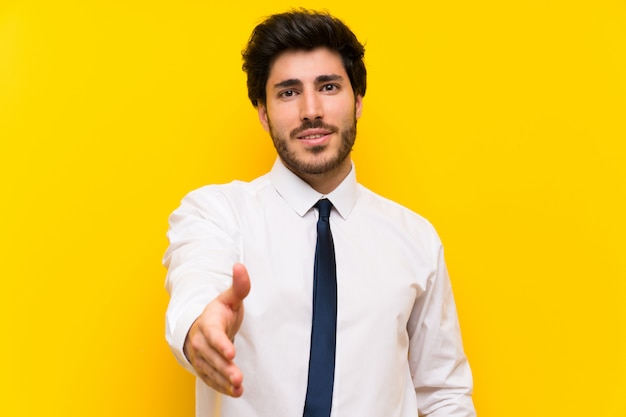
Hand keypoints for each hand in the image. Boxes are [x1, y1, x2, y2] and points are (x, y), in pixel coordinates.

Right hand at [183, 263, 250, 396]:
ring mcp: (201, 356)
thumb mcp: (230, 298)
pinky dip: (222, 387)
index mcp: (208, 323)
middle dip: (224, 368)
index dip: (221, 344)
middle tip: (237, 377)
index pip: (213, 334)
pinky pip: (212, 379)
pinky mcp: (205, 368)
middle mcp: (201, 341)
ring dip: (224, 380)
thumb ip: (239, 286)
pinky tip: (235, 392)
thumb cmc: (219, 313)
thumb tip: (240, 266)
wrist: (202, 326)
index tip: (231, 353)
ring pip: (211, 370)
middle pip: (211, 357)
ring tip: (238, 387)